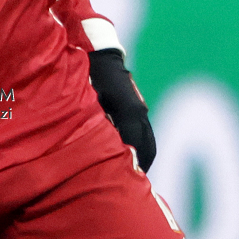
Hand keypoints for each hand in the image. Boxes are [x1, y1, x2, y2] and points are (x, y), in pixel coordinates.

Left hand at [88, 49, 155, 170]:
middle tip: (133, 184)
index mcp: (129, 112)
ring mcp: (141, 109)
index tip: (128, 181)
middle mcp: (140, 112)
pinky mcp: (138, 107)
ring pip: (150, 140)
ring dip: (144, 157)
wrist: (101, 55)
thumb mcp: (88, 100)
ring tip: (134, 174)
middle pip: (148, 147)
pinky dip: (142, 147)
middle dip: (143, 165)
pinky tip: (131, 156)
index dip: (132, 164)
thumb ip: (92, 123)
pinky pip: (145, 133)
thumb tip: (93, 147)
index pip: (134, 146)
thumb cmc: (90, 77)